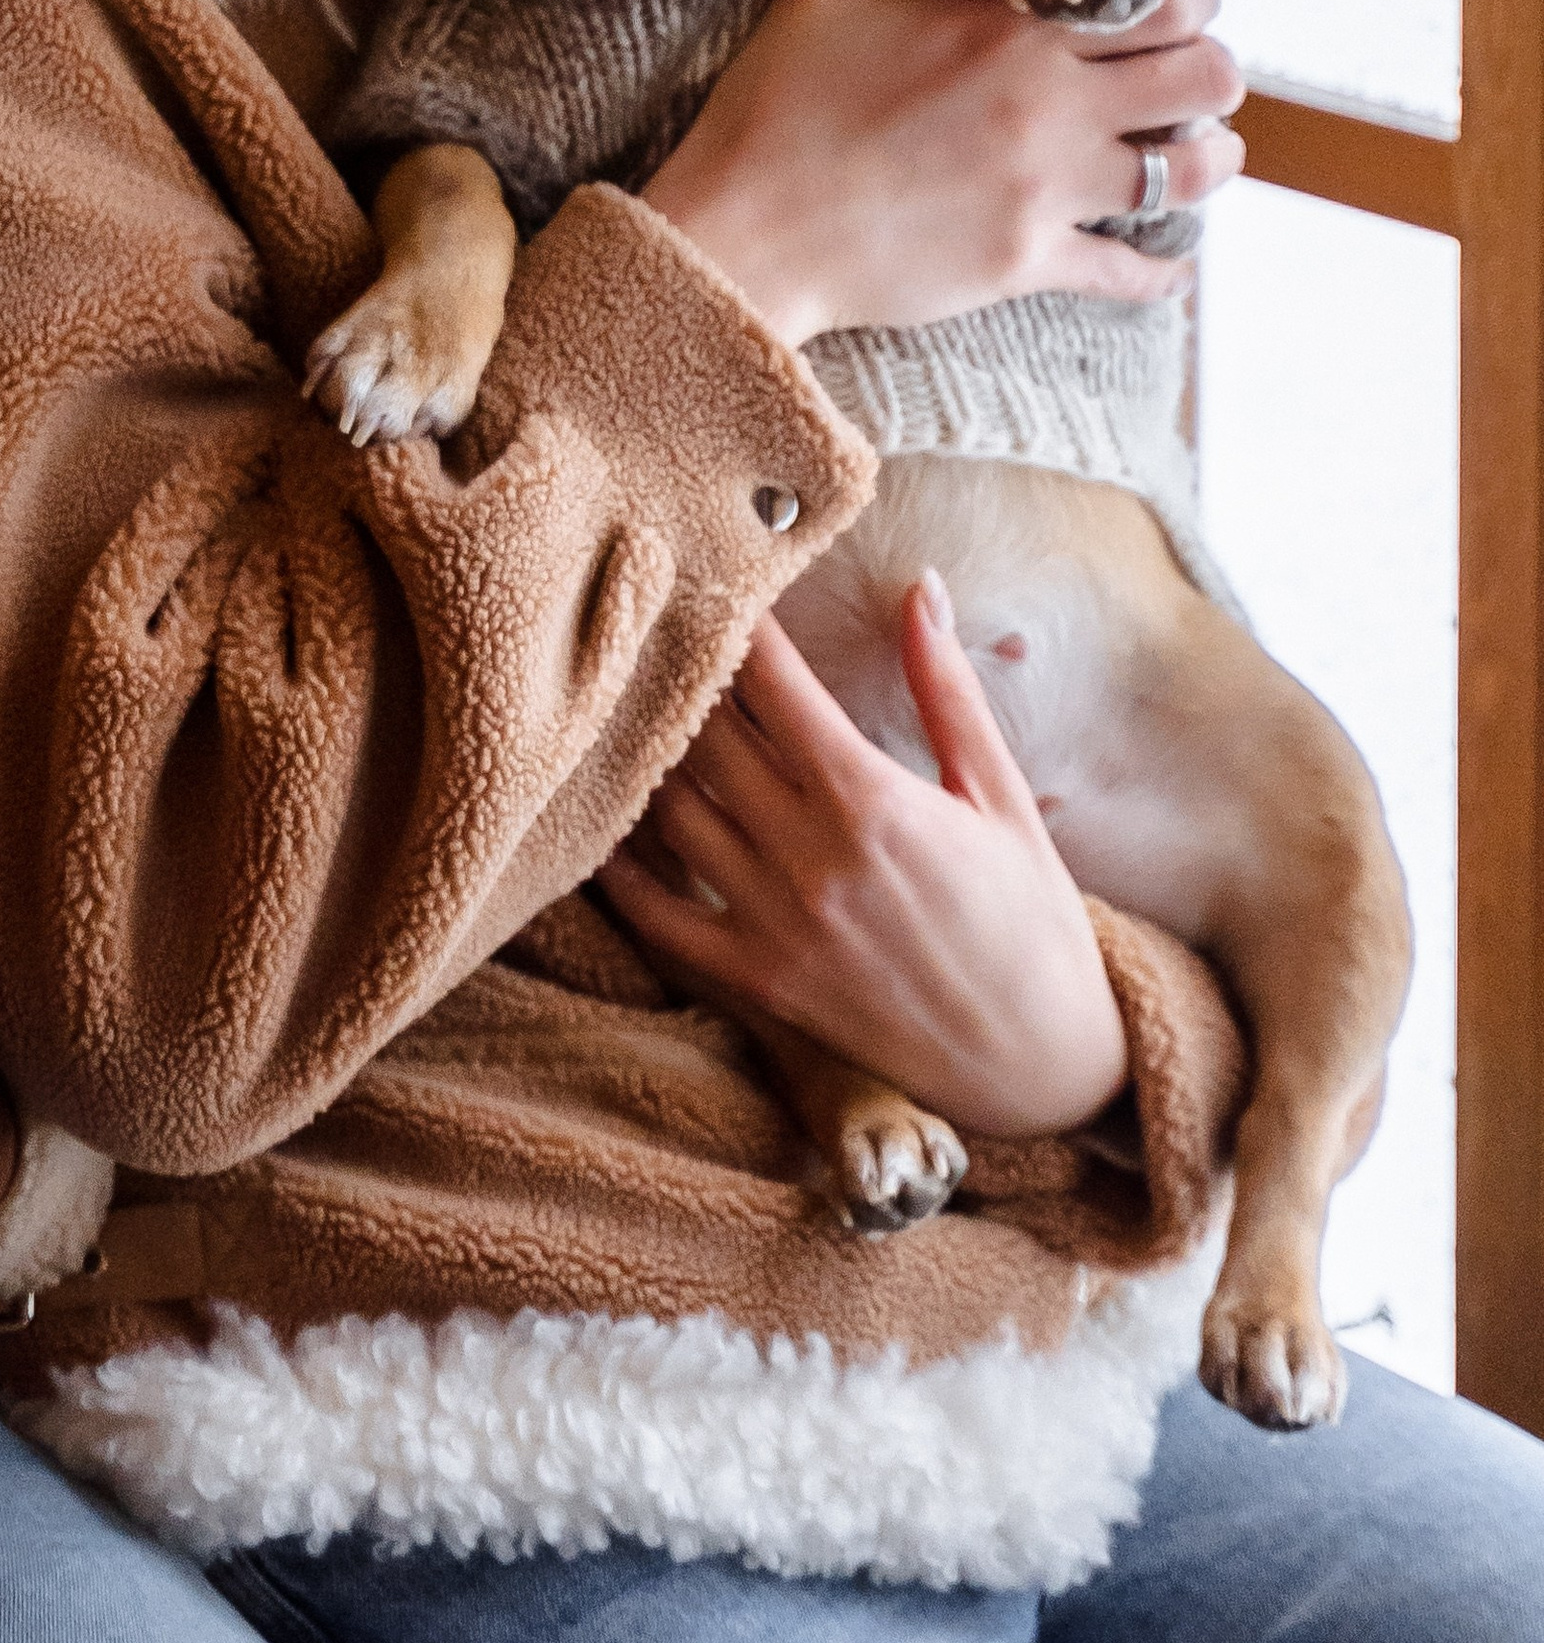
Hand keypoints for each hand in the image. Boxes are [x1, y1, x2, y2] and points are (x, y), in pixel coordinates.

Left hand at [599, 579, 1129, 1139]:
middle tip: (656, 630)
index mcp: (869, 798)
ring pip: (672, 814)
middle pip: (707, 738)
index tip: (710, 579)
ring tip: (627, 708)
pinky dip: (621, 871)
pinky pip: (660, 918)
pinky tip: (603, 826)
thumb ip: (946, 688)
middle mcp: (808, 855)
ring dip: (647, 757)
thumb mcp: (1000, 794)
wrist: (1040, 1062)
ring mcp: (774, 921)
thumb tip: (919, 587)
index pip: (771, 684)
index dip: (733, 623)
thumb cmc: (1031, 919)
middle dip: (680, 677)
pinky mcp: (758, 979)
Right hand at [644, 0, 1242, 344]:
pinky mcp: (1029, 263)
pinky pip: (1133, 272)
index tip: (1175, 3)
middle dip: (1211, 71)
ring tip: (1195, 156)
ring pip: (1190, 172)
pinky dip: (1162, 272)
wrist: (744, 231)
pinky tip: (1166, 263)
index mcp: (1007, 29)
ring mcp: (1046, 189)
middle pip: (1205, 77)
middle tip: (1186, 78)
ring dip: (1207, 161)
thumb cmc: (773, 106)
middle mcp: (1048, 105)